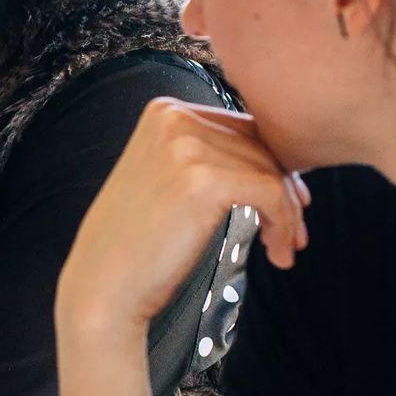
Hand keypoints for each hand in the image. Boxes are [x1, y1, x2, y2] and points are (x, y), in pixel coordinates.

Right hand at [55, 97, 309, 345]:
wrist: (104, 284)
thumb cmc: (137, 243)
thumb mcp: (167, 177)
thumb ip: (209, 156)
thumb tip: (280, 159)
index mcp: (164, 111)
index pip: (242, 127)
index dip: (272, 166)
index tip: (287, 204)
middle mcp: (173, 118)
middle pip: (261, 146)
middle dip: (286, 192)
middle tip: (292, 233)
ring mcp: (186, 147)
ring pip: (271, 171)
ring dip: (287, 215)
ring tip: (282, 248)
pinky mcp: (203, 181)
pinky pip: (271, 193)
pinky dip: (283, 225)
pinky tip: (276, 254)